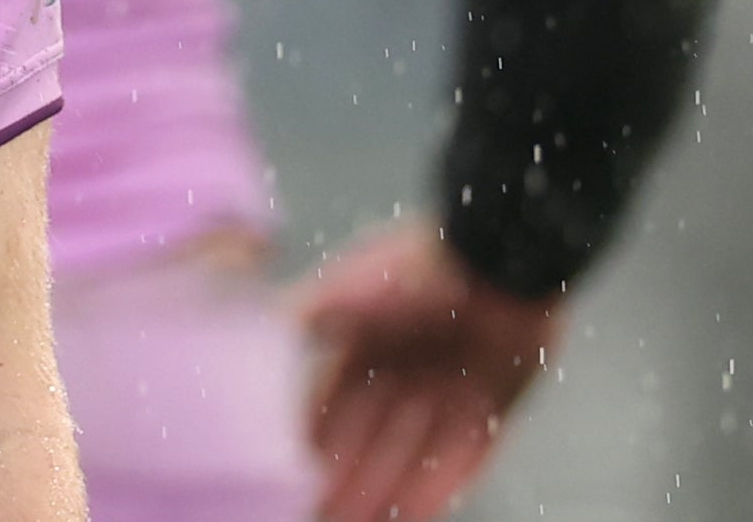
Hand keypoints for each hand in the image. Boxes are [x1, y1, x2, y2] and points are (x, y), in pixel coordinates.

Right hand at [298, 219, 563, 521]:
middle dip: (341, 478)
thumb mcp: (346, 285)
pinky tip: (412, 516)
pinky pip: (460, 460)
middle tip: (317, 513)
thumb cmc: (419, 268)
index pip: (326, 404)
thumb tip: (251, 335)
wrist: (501, 256)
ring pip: (407, 456)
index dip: (307, 441)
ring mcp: (446, 393)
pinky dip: (437, 489)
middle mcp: (401, 372)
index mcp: (363, 343)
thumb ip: (300, 316)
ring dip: (381, 492)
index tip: (285, 476)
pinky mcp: (491, 410)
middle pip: (365, 439)